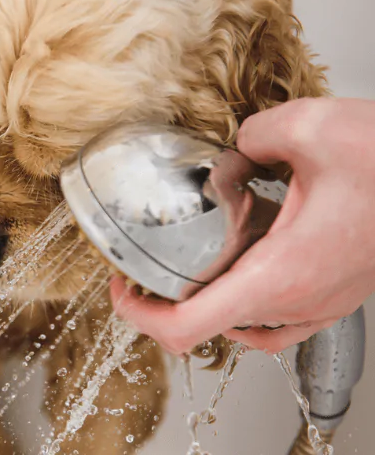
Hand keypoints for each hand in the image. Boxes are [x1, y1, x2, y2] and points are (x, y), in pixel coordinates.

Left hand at [112, 98, 374, 353]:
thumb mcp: (308, 127)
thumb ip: (250, 136)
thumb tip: (236, 147)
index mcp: (280, 274)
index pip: (187, 328)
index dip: (139, 316)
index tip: (121, 288)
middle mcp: (299, 301)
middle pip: (208, 329)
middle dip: (166, 300)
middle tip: (145, 267)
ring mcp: (320, 304)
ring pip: (244, 328)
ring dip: (207, 301)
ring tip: (186, 265)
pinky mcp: (335, 294)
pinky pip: (276, 316)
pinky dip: (245, 298)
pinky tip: (242, 258)